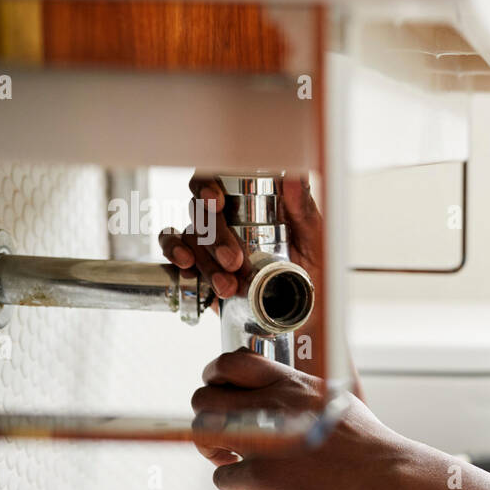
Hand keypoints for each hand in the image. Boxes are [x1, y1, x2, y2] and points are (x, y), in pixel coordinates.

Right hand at [158, 170, 322, 313]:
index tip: (215, 201)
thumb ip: (304, 209)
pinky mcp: (202, 269)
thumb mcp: (314, 239)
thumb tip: (294, 176)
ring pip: (190, 238)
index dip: (207, 185)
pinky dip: (176, 260)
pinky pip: (176, 256)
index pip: (217, 182)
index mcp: (250, 204)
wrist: (306, 312)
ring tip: (227, 285)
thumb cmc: (312, 270)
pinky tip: (187, 269)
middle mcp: (226, 220)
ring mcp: (211, 244)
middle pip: (201, 212)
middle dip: (214, 237)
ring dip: (204, 260)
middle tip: (234, 260)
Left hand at [190, 349, 400, 489]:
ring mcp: (261, 440)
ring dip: (210, 449)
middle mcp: (270, 405)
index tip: (220, 391)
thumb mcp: (335, 397)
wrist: (382, 473)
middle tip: (223, 435)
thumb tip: (285, 391)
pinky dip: (235, 487)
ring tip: (231, 461)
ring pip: (202, 433)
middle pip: (203, 398)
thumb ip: (301, 392)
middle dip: (207, 416)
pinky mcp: (261, 476)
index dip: (214, 376)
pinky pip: (222, 477)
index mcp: (289, 383)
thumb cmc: (367, 442)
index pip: (230, 362)